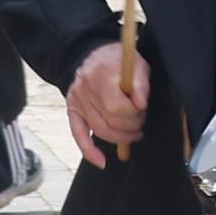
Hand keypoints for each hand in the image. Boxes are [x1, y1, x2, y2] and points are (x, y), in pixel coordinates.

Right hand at [64, 37, 146, 166]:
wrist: (89, 52)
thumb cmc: (116, 59)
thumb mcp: (135, 62)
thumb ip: (140, 83)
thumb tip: (141, 103)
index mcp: (101, 75)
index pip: (117, 107)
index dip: (134, 112)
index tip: (142, 107)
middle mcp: (86, 90)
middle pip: (110, 122)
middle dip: (131, 125)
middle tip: (140, 119)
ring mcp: (78, 101)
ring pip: (100, 131)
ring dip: (120, 137)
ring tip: (133, 132)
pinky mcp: (73, 110)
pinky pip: (79, 135)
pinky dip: (89, 151)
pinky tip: (101, 162)